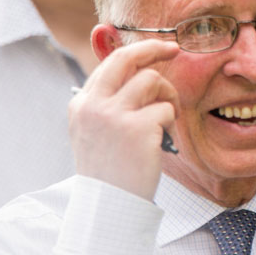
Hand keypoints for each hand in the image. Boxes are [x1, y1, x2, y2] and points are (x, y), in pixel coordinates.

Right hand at [68, 38, 180, 199]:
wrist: (110, 206)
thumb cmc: (111, 172)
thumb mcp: (96, 133)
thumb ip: (109, 104)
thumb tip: (139, 73)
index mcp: (81, 104)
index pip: (109, 64)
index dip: (136, 53)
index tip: (157, 49)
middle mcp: (93, 105)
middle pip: (126, 58)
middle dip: (153, 47)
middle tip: (174, 49)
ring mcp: (114, 115)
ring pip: (152, 81)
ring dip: (168, 95)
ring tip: (166, 119)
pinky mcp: (137, 128)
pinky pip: (166, 109)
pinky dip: (170, 122)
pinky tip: (162, 140)